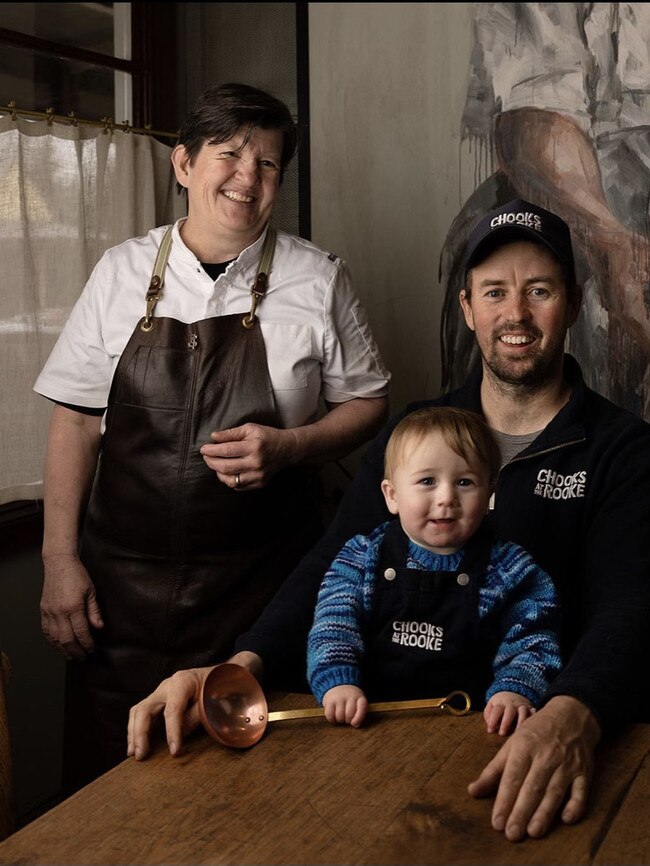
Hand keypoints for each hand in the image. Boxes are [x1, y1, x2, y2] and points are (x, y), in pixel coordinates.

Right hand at [40, 553, 103, 658]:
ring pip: (55, 638)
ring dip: (63, 650)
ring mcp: (49, 612)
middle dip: (76, 651)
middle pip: (67, 639)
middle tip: (83, 657)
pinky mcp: (43, 611)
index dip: (87, 643)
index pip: (81, 632)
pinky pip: (46, 631)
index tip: (92, 649)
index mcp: (73, 607)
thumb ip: (94, 611)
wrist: (59, 564)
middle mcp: (59, 612)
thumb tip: (99, 627)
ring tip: (71, 656)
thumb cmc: (77, 575)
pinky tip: (59, 646)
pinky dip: (52, 642)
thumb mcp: (91, 591)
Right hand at [127, 651, 262, 759]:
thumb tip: (179, 734)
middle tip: (141, 755)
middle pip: (145, 708)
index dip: (172, 732)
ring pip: (138, 711)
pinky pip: (141, 714)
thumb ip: (196, 716)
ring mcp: (161, 693)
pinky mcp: (159, 701)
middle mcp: (167, 686)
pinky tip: (136, 746)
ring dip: (134, 733)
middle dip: (140, 733)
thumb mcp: (213, 700)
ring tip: (134, 754)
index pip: (172, 710)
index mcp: (182, 681)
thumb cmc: (220, 686)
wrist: (224, 673)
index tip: (174, 752)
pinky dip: (136, 730)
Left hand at [200, 423, 295, 489]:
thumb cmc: (267, 437)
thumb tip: (213, 437)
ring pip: (230, 481)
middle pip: (226, 467)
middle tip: (206, 457)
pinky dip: (229, 480)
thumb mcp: (250, 429)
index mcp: (254, 447)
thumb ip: (231, 433)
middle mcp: (256, 463)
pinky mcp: (260, 484)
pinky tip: (227, 472)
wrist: (287, 450)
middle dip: (211, 462)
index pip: (226, 450)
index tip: (204, 449)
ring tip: (216, 465)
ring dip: (219, 473)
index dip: (212, 450)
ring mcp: (258, 476)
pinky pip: (238, 486)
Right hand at [322, 685, 367, 726]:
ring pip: (339, 717)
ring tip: (340, 715)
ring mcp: (339, 697)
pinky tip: (333, 715)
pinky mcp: (329, 700)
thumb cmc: (351, 698)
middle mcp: (349, 696)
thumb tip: (356, 725)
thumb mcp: (359, 702)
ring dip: (340, 720)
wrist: (338, 684)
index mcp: (359, 697)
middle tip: (347, 718)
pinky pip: (330, 715)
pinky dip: (331, 719)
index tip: (354, 723)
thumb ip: (360, 713)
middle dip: (348, 720)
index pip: (362, 708)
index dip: (358, 718)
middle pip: (349, 715)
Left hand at [468, 695, 600, 841]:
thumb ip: (493, 770)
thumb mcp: (512, 744)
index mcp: (523, 747)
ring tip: (533, 832)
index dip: (504, 801)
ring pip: (554, 792)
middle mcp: (545, 756)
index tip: (496, 823)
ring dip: (544, 813)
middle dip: (521, 812)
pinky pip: (581, 791)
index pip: (512, 778)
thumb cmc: (536, 733)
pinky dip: (575, 805)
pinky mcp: (584, 772)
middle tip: (512, 834)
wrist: (570, 715)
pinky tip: (567, 819)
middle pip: (532, 787)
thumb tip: (472, 791)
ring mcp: (566, 764)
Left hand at [484, 691, 534, 735]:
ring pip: (523, 712)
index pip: (497, 710)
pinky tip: (532, 724)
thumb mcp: (491, 706)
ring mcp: (522, 706)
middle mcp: (512, 705)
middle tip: (501, 733)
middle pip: (509, 711)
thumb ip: (488, 715)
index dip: (493, 720)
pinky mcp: (530, 710)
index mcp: (501, 703)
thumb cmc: (500, 704)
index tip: (490, 730)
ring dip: (520, 721)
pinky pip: (533, 712)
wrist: (513, 693)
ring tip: (517, 733)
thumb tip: (491, 727)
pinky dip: (533, 716)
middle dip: (506, 722)